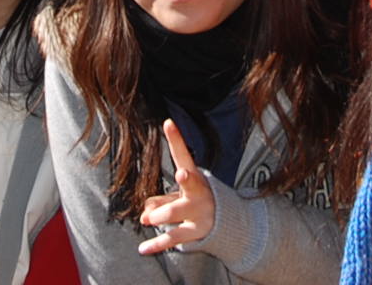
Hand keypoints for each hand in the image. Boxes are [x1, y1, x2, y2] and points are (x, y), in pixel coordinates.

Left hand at [138, 118, 214, 254]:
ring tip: (147, 219)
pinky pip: (173, 238)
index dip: (176, 139)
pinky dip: (157, 244)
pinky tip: (143, 249)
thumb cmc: (198, 201)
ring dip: (160, 215)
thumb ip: (162, 201)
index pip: (184, 155)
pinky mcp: (196, 233)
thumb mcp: (182, 195)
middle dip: (186, 179)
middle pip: (189, 184)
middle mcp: (198, 193)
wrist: (228, 225)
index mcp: (195, 177)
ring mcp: (198, 214)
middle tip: (181, 174)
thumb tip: (143, 214)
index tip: (168, 122)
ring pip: (176, 214)